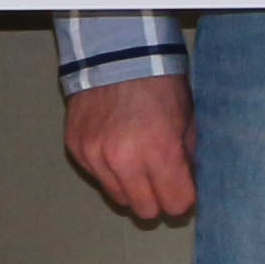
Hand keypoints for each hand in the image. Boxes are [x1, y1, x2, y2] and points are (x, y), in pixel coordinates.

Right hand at [64, 74, 194, 220]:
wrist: (114, 53)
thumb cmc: (158, 82)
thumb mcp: (186, 118)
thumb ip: (187, 156)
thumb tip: (188, 183)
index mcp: (159, 150)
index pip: (176, 204)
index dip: (183, 196)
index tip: (182, 186)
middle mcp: (124, 159)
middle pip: (145, 210)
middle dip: (157, 198)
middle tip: (160, 180)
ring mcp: (96, 155)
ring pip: (118, 198)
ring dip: (131, 186)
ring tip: (136, 161)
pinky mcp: (76, 148)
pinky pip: (97, 177)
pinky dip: (108, 169)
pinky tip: (115, 146)